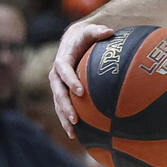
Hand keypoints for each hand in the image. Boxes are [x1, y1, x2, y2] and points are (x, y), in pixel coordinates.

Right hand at [50, 20, 115, 134]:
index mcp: (62, 61)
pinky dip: (66, 122)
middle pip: (58, 93)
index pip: (63, 71)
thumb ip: (97, 31)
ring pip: (58, 104)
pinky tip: (75, 135)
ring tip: (73, 132)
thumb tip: (110, 32)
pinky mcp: (61, 95)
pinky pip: (62, 109)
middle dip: (65, 106)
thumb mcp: (89, 32)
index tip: (80, 92)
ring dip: (64, 118)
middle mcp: (56, 75)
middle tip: (75, 118)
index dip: (70, 81)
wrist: (72, 43)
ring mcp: (58, 87)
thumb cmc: (84, 38)